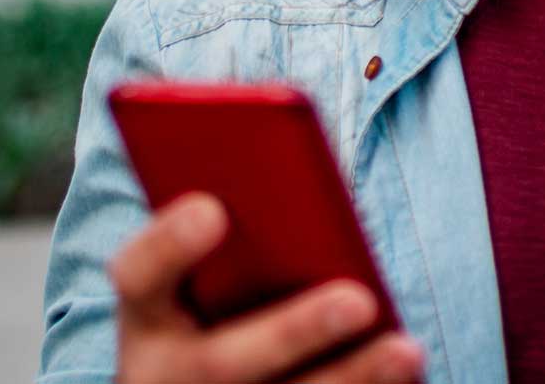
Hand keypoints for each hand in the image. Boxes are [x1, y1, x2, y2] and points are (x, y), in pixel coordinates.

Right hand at [110, 193, 426, 382]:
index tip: (214, 207)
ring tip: (407, 348)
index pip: (137, 276)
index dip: (169, 243)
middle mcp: (168, 373)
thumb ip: (232, 239)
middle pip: (223, 363)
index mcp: (146, 316)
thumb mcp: (200, 277)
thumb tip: (295, 180)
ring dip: (351, 377)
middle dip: (293, 331)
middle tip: (357, 298)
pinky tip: (405, 368)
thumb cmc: (214, 305)